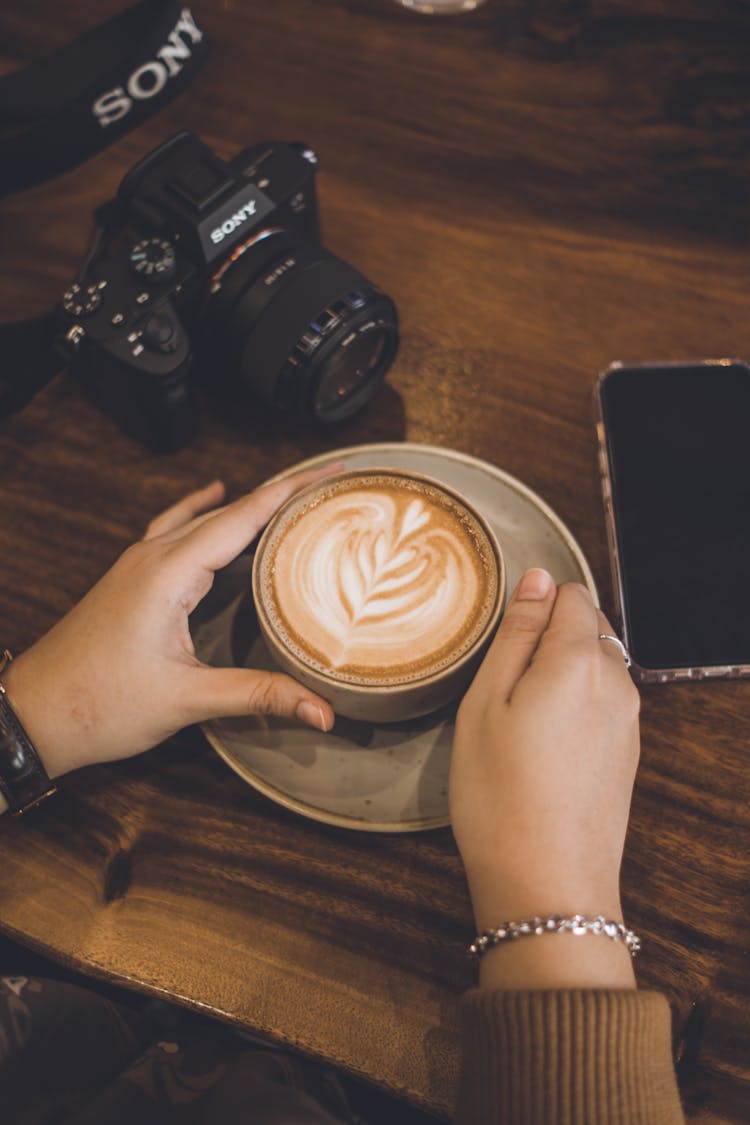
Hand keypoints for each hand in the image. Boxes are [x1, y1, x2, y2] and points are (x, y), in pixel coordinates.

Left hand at [1, 467, 340, 792]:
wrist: (33, 713)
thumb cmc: (98, 704)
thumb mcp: (187, 699)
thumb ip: (258, 696)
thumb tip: (320, 708)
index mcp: (169, 573)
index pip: (244, 517)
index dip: (294, 493)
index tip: (332, 472)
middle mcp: (153, 557)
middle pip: (229, 510)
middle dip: (282, 494)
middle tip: (329, 484)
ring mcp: (137, 564)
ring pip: (203, 518)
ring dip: (246, 504)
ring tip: (289, 494)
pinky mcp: (130, 578)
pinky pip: (174, 529)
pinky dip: (203, 513)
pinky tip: (212, 500)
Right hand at [449, 568, 640, 987]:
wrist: (546, 883)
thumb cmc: (500, 795)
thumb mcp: (485, 703)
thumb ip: (515, 634)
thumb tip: (537, 580)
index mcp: (578, 660)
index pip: (571, 594)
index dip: (533, 606)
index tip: (502, 641)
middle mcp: (615, 683)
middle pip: (590, 626)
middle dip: (550, 636)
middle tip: (502, 682)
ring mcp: (627, 721)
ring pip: (598, 665)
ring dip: (562, 672)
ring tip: (517, 718)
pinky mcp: (626, 753)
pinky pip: (603, 703)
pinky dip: (575, 705)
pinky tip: (542, 745)